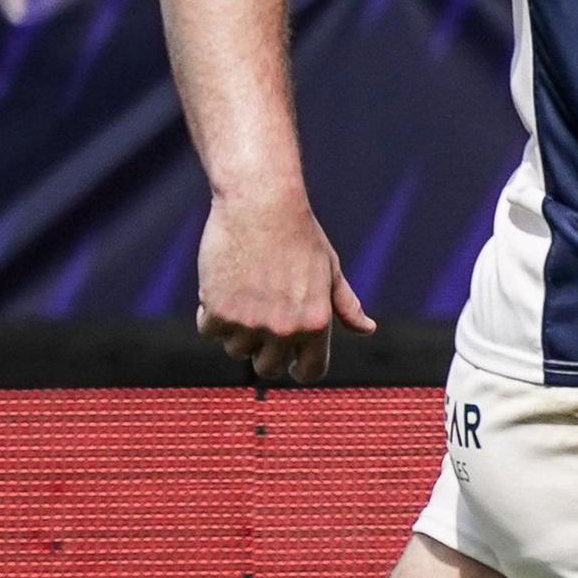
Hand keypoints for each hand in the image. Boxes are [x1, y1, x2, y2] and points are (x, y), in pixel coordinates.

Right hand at [195, 191, 375, 385]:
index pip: (310, 371)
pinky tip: (221, 287)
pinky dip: (211, 314)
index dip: (301, 370)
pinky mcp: (218, 310)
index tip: (293, 364)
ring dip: (237, 330)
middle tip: (262, 325)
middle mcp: (285, 329)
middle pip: (268, 369)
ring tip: (244, 295)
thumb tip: (367, 330)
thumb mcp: (330, 271)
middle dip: (265, 352)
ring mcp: (250, 322)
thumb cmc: (300, 236)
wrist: (261, 206)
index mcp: (317, 323)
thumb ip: (345, 306)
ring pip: (236, 349)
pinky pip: (209, 330)